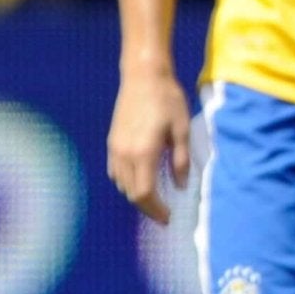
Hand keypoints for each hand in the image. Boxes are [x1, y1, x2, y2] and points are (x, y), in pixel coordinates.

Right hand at [106, 69, 191, 224]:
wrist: (143, 76)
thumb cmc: (167, 99)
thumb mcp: (182, 129)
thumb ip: (181, 160)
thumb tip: (181, 186)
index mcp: (144, 153)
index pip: (144, 194)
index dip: (156, 210)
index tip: (168, 217)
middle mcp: (124, 154)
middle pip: (131, 193)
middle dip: (147, 207)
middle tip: (163, 212)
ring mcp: (115, 147)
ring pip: (121, 184)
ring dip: (136, 195)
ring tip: (154, 198)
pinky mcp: (112, 141)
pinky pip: (115, 171)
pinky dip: (126, 181)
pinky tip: (139, 178)